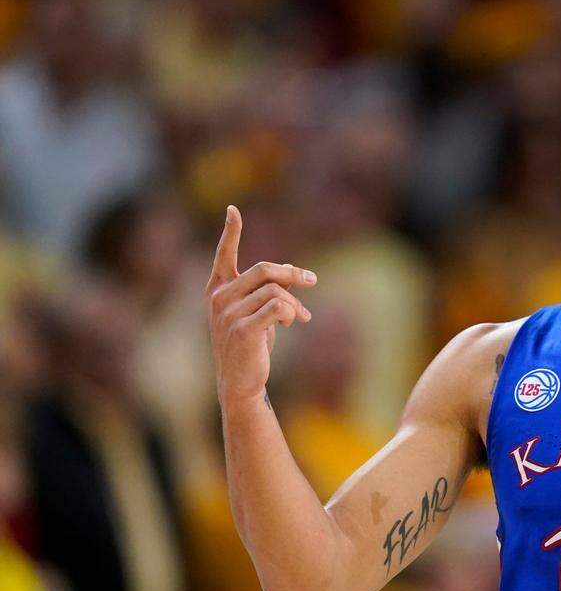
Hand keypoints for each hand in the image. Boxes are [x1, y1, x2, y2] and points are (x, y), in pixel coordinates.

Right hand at [206, 206, 316, 406]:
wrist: (241, 380)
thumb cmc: (252, 344)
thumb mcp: (260, 312)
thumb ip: (272, 290)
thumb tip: (295, 273)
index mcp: (218, 290)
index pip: (223, 256)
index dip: (231, 233)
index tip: (233, 210)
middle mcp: (219, 298)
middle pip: (264, 270)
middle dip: (292, 273)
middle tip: (311, 280)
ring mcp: (228, 314)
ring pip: (275, 291)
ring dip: (294, 303)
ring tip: (298, 317)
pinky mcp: (242, 329)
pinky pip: (277, 307)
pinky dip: (291, 312)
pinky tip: (293, 321)